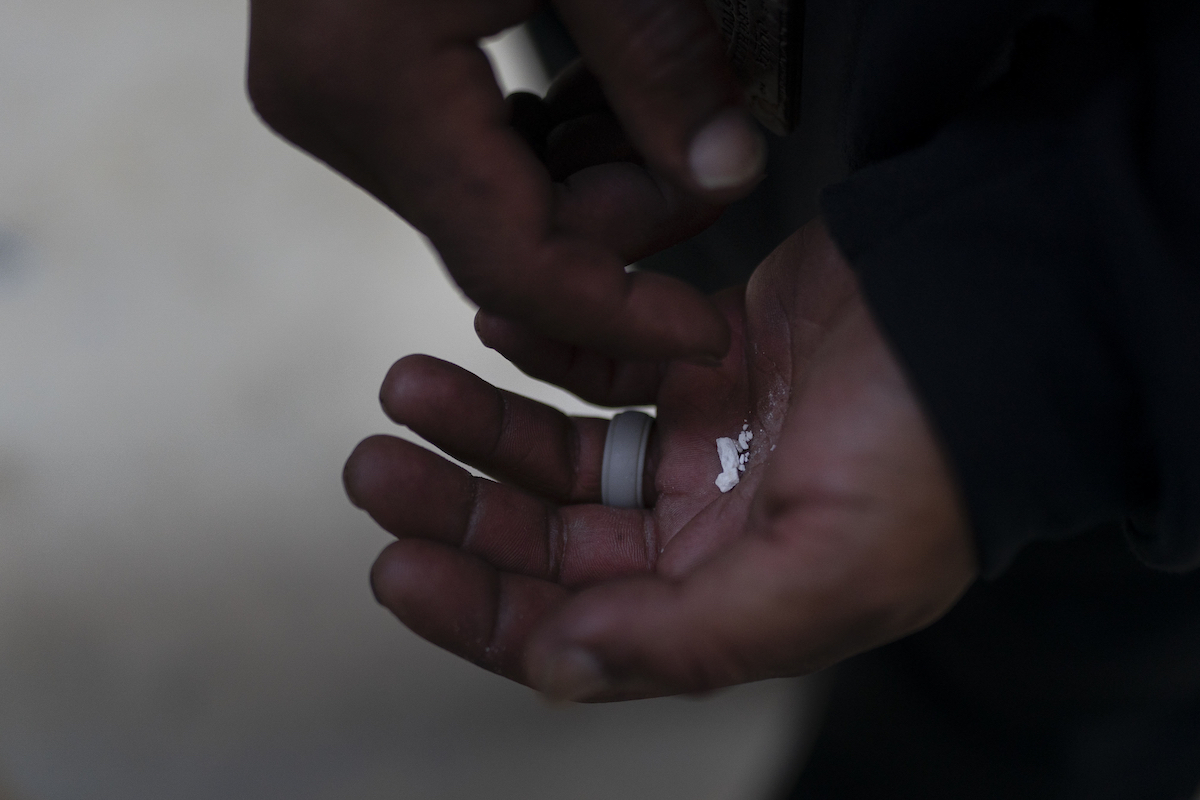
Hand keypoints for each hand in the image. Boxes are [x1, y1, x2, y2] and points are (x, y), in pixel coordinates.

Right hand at [247, 0, 766, 359]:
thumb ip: (665, 66)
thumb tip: (728, 172)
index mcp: (369, 85)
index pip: (514, 264)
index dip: (618, 313)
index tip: (701, 333)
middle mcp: (329, 109)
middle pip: (505, 238)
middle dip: (620, 215)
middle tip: (704, 145)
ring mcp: (332, 93)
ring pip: (489, 200)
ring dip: (590, 173)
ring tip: (659, 99)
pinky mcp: (356, 72)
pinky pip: (468, 150)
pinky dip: (548, 141)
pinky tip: (598, 86)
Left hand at [344, 220, 978, 700]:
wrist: (998, 314)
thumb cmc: (934, 456)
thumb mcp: (824, 574)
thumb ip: (688, 637)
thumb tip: (558, 667)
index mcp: (730, 600)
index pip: (577, 628)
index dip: (479, 609)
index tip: (395, 568)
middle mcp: (707, 530)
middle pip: (550, 536)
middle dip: (457, 506)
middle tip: (374, 464)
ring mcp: (704, 438)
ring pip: (562, 447)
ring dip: (484, 422)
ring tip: (407, 387)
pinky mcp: (706, 354)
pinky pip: (604, 356)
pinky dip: (546, 344)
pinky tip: (494, 328)